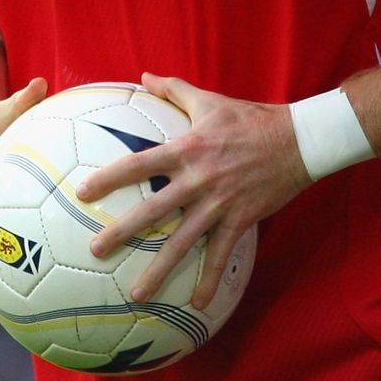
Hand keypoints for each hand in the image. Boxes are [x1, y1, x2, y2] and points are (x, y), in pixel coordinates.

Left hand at [76, 73, 309, 308]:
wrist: (298, 141)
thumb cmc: (249, 118)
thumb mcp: (209, 100)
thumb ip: (174, 89)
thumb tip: (143, 76)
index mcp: (186, 150)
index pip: (139, 164)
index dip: (109, 177)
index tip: (82, 192)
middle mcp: (198, 180)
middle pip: (153, 210)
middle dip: (122, 231)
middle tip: (94, 250)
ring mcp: (219, 204)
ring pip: (183, 242)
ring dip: (159, 270)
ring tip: (136, 294)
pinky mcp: (240, 220)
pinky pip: (221, 255)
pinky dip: (209, 281)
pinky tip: (195, 304)